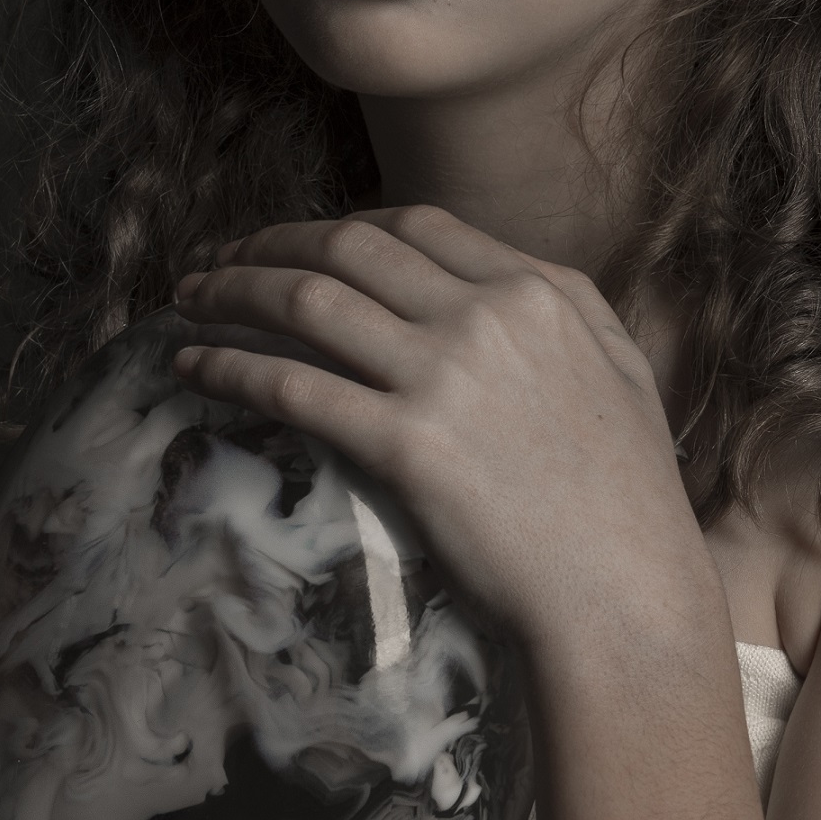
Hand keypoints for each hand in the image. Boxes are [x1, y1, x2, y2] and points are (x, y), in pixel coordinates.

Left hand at [170, 205, 720, 647]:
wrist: (624, 593)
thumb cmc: (632, 499)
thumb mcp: (622, 371)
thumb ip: (568, 311)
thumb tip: (515, 280)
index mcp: (537, 290)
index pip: (415, 226)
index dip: (342, 225)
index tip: (302, 242)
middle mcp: (485, 317)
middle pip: (345, 248)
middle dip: (267, 242)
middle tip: (218, 260)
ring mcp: (442, 378)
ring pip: (306, 301)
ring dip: (232, 290)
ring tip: (188, 299)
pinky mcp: (403, 446)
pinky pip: (292, 384)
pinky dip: (230, 366)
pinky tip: (193, 366)